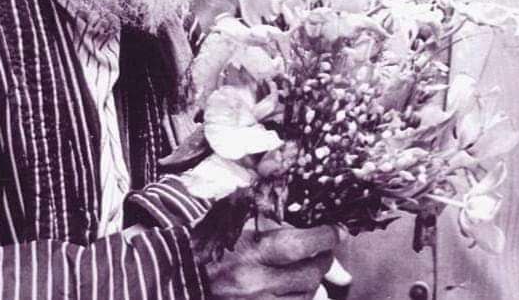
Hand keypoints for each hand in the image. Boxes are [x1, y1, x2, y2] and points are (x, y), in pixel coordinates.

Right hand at [205, 224, 337, 298]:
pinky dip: (297, 297)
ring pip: (307, 297)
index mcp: (253, 250)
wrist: (183, 273)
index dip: (327, 236)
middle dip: (322, 260)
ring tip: (298, 270)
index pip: (304, 245)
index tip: (335, 230)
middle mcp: (257, 282)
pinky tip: (288, 287)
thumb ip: (286, 229)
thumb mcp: (247, 225)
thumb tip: (327, 248)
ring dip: (310, 282)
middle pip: (311, 274)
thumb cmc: (216, 244)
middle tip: (318, 252)